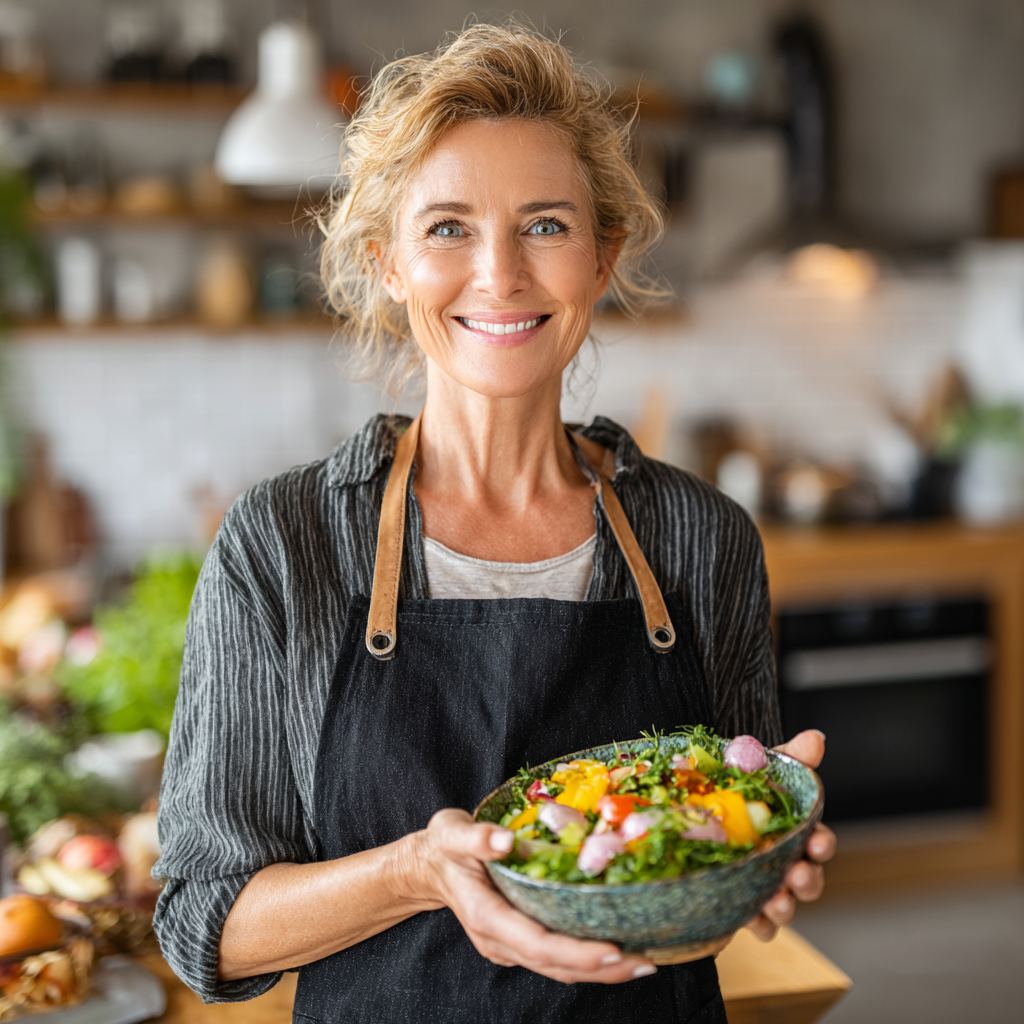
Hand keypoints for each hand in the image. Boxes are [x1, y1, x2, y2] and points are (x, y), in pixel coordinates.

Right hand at [411, 809, 659, 983]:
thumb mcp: (452, 832)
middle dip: (601, 969)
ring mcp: (508, 946)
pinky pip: (555, 959)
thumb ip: (476, 836)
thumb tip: (504, 840)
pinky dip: (586, 960)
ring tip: (642, 962)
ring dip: (600, 971)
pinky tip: (616, 950)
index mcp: (485, 915)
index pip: (536, 943)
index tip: (613, 950)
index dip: (576, 952)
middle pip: (555, 965)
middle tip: (646, 962)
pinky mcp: (518, 942)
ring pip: (558, 969)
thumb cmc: (444, 846)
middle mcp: (499, 940)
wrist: (429, 866)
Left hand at [746, 730, 835, 941]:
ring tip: (776, 902)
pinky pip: (756, 923)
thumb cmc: (734, 787)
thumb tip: (816, 738)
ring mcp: (763, 884)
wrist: (689, 805)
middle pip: (809, 878)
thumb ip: (790, 756)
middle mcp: (783, 862)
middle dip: (809, 880)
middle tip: (797, 875)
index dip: (822, 843)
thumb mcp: (759, 766)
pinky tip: (751, 919)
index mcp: (793, 831)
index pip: (819, 840)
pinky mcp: (740, 904)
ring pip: (785, 904)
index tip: (817, 841)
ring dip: (786, 906)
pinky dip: (758, 924)